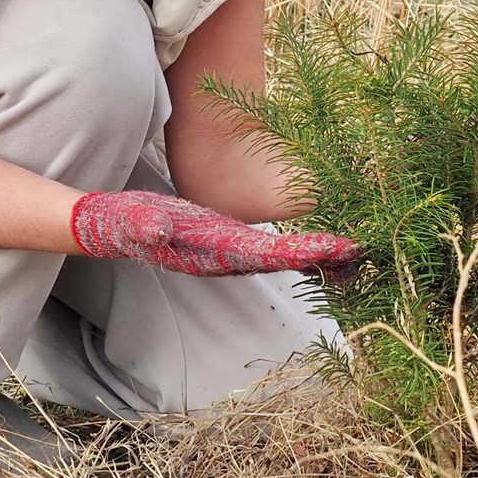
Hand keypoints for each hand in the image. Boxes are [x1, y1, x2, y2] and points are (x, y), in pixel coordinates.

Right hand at [71, 190, 361, 280]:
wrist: (111, 228)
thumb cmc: (122, 220)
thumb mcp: (130, 218)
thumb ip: (145, 223)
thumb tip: (161, 228)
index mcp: (210, 251)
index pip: (266, 253)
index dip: (304, 250)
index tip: (339, 246)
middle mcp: (225, 258)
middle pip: (284, 260)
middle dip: (324, 257)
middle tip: (366, 250)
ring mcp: (228, 253)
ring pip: (282, 258)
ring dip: (318, 258)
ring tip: (357, 254)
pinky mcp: (228, 243)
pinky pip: (272, 251)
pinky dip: (301, 252)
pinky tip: (324, 251)